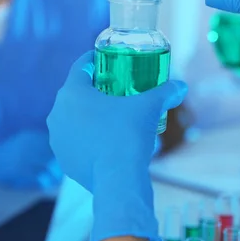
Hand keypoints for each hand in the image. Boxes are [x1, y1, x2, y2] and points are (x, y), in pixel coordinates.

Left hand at [47, 51, 186, 240]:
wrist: (117, 181)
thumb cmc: (128, 135)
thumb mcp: (149, 108)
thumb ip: (165, 92)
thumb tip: (181, 86)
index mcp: (72, 93)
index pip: (81, 66)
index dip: (95, 60)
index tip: (108, 61)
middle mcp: (58, 113)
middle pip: (76, 92)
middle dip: (95, 88)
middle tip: (116, 88)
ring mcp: (57, 138)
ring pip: (72, 118)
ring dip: (88, 114)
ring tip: (111, 115)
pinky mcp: (63, 160)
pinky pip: (74, 140)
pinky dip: (87, 136)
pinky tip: (105, 140)